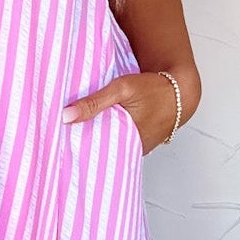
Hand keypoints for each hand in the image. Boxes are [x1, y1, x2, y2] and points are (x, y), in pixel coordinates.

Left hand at [62, 68, 197, 154]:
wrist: (181, 89)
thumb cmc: (153, 87)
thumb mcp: (121, 89)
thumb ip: (94, 102)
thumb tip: (65, 117)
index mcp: (128, 140)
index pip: (95, 152)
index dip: (77, 149)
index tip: (59, 146)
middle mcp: (134, 148)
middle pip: (102, 152)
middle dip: (85, 146)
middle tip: (62, 143)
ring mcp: (139, 147)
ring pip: (112, 147)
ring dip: (99, 140)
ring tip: (75, 136)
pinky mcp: (141, 142)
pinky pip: (121, 143)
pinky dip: (111, 136)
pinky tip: (98, 129)